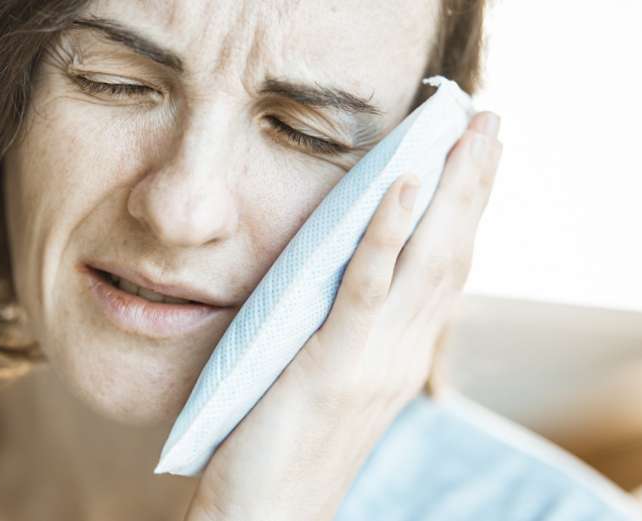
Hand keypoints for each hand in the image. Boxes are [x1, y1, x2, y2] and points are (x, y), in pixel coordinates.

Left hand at [184, 111, 502, 520]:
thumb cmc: (282, 452)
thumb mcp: (326, 384)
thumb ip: (344, 335)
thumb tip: (343, 286)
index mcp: (398, 357)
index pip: (444, 272)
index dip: (463, 213)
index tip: (474, 159)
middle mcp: (400, 356)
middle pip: (451, 254)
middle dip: (473, 184)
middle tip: (488, 121)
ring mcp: (373, 362)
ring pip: (425, 261)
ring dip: (450, 191)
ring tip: (468, 132)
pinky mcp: (331, 368)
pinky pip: (366, 289)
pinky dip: (388, 234)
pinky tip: (403, 184)